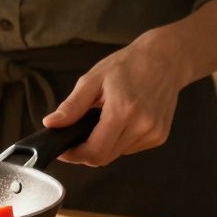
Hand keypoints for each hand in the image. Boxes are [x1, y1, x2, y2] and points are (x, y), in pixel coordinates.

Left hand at [41, 34, 191, 166]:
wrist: (165, 59)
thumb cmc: (128, 65)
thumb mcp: (93, 80)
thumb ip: (72, 106)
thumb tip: (51, 124)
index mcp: (123, 110)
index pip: (95, 152)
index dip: (74, 155)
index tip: (63, 149)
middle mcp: (142, 125)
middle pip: (105, 157)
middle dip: (86, 151)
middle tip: (77, 135)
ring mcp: (153, 133)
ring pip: (117, 154)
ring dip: (103, 145)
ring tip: (102, 121)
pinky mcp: (160, 136)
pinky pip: (130, 149)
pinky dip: (119, 141)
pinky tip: (120, 122)